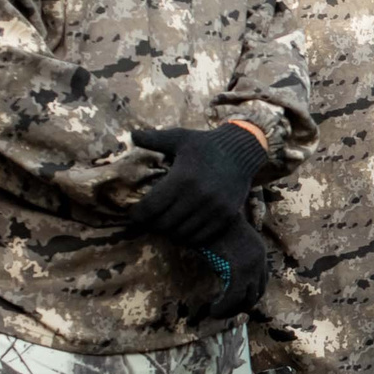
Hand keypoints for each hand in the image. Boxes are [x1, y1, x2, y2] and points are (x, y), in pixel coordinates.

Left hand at [132, 123, 269, 245]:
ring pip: (182, 234)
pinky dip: (189, 237)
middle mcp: (197, 197)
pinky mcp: (226, 217)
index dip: (137, 215)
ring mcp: (213, 209)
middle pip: (164, 224)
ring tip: (167, 225)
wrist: (242, 150)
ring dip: (170, 232)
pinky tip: (184, 229)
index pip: (150, 208)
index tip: (134, 214)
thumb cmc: (206, 144)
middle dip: (152, 225)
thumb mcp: (180, 138)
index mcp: (181, 178)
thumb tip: (131, 135)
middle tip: (149, 220)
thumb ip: (153, 139)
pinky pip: (201, 238)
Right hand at [196, 218, 269, 320]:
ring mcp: (251, 263)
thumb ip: (229, 259)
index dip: (247, 297)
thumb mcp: (225, 243)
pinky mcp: (238, 267)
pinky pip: (233, 297)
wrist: (204, 210)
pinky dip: (224, 308)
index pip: (261, 283)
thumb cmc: (209, 225)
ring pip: (246, 299)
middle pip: (257, 293)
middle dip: (240, 307)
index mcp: (258, 252)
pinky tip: (212, 310)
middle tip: (223, 312)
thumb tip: (221, 276)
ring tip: (216, 312)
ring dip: (232, 310)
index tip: (231, 304)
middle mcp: (259, 258)